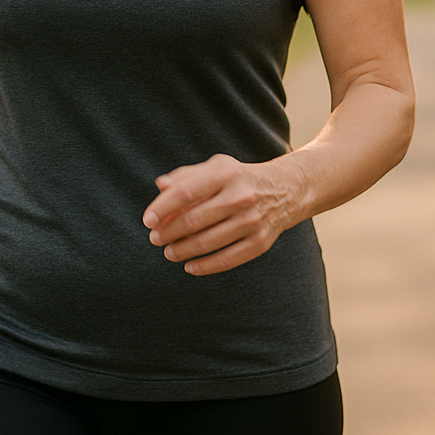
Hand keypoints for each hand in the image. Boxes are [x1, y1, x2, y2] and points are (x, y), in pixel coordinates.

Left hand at [142, 153, 300, 275]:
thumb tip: (160, 186)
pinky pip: (227, 260)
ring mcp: (252, 221)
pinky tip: (189, 266)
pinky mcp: (260, 242)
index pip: (187, 191)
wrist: (286, 190)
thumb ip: (187, 176)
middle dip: (168, 232)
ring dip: (182, 251)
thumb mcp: (216, 168)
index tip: (148, 220)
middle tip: (155, 238)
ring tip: (169, 252)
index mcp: (226, 174)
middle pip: (194, 220)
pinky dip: (204, 266)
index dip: (163, 207)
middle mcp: (240, 197)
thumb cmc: (238, 179)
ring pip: (208, 242)